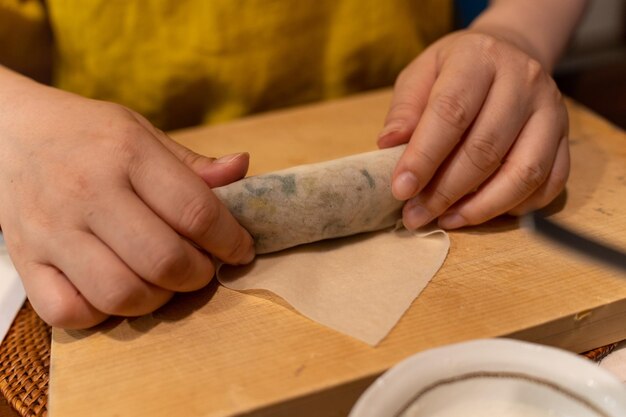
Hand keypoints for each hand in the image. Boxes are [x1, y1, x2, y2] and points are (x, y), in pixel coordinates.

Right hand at [0, 74, 253, 327]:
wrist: (10, 133)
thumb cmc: (88, 135)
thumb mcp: (142, 133)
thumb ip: (192, 163)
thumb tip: (242, 169)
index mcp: (127, 153)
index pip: (195, 211)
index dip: (231, 239)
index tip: (241, 249)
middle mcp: (87, 192)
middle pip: (163, 260)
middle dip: (200, 275)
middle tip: (204, 268)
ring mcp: (52, 230)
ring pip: (121, 294)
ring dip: (158, 299)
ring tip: (164, 282)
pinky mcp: (26, 260)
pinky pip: (70, 313)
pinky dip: (104, 314)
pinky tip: (116, 290)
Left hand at [379, 30, 569, 229]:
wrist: (508, 54)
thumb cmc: (455, 70)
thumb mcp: (420, 75)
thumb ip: (405, 110)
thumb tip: (389, 146)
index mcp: (479, 59)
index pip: (451, 113)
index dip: (424, 157)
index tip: (401, 190)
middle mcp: (523, 81)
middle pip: (486, 149)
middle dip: (445, 191)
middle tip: (416, 216)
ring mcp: (551, 111)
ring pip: (523, 172)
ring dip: (482, 207)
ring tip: (447, 220)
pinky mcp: (566, 138)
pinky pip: (549, 183)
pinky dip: (515, 207)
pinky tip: (482, 212)